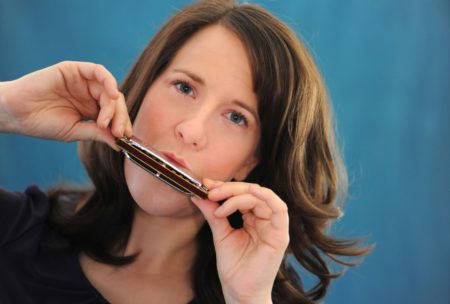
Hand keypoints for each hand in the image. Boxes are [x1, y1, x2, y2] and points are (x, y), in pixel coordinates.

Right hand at [0, 61, 131, 148]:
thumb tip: (120, 143)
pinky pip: (98, 71)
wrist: (16, 113)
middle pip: (115, 102)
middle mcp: (90, 94)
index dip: (122, 125)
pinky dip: (109, 81)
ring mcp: (83, 81)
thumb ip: (98, 133)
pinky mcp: (75, 70)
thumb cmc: (42, 123)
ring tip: (107, 123)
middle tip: (119, 133)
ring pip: (109, 89)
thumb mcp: (75, 131)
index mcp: (91, 109)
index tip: (125, 139)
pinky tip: (112, 95)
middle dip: (120, 118)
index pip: (114, 114)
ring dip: (113, 107)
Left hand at [191, 179, 289, 303]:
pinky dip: (266, 196)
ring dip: (238, 194)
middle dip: (229, 189)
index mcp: (253, 219)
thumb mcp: (220, 234)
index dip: (224, 187)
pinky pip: (279, 209)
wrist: (240, 292)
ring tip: (218, 200)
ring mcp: (274, 226)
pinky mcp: (280, 235)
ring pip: (261, 196)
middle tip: (210, 191)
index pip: (241, 195)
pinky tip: (251, 191)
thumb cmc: (233, 267)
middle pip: (251, 192)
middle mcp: (265, 220)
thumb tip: (198, 195)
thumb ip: (213, 214)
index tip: (205, 185)